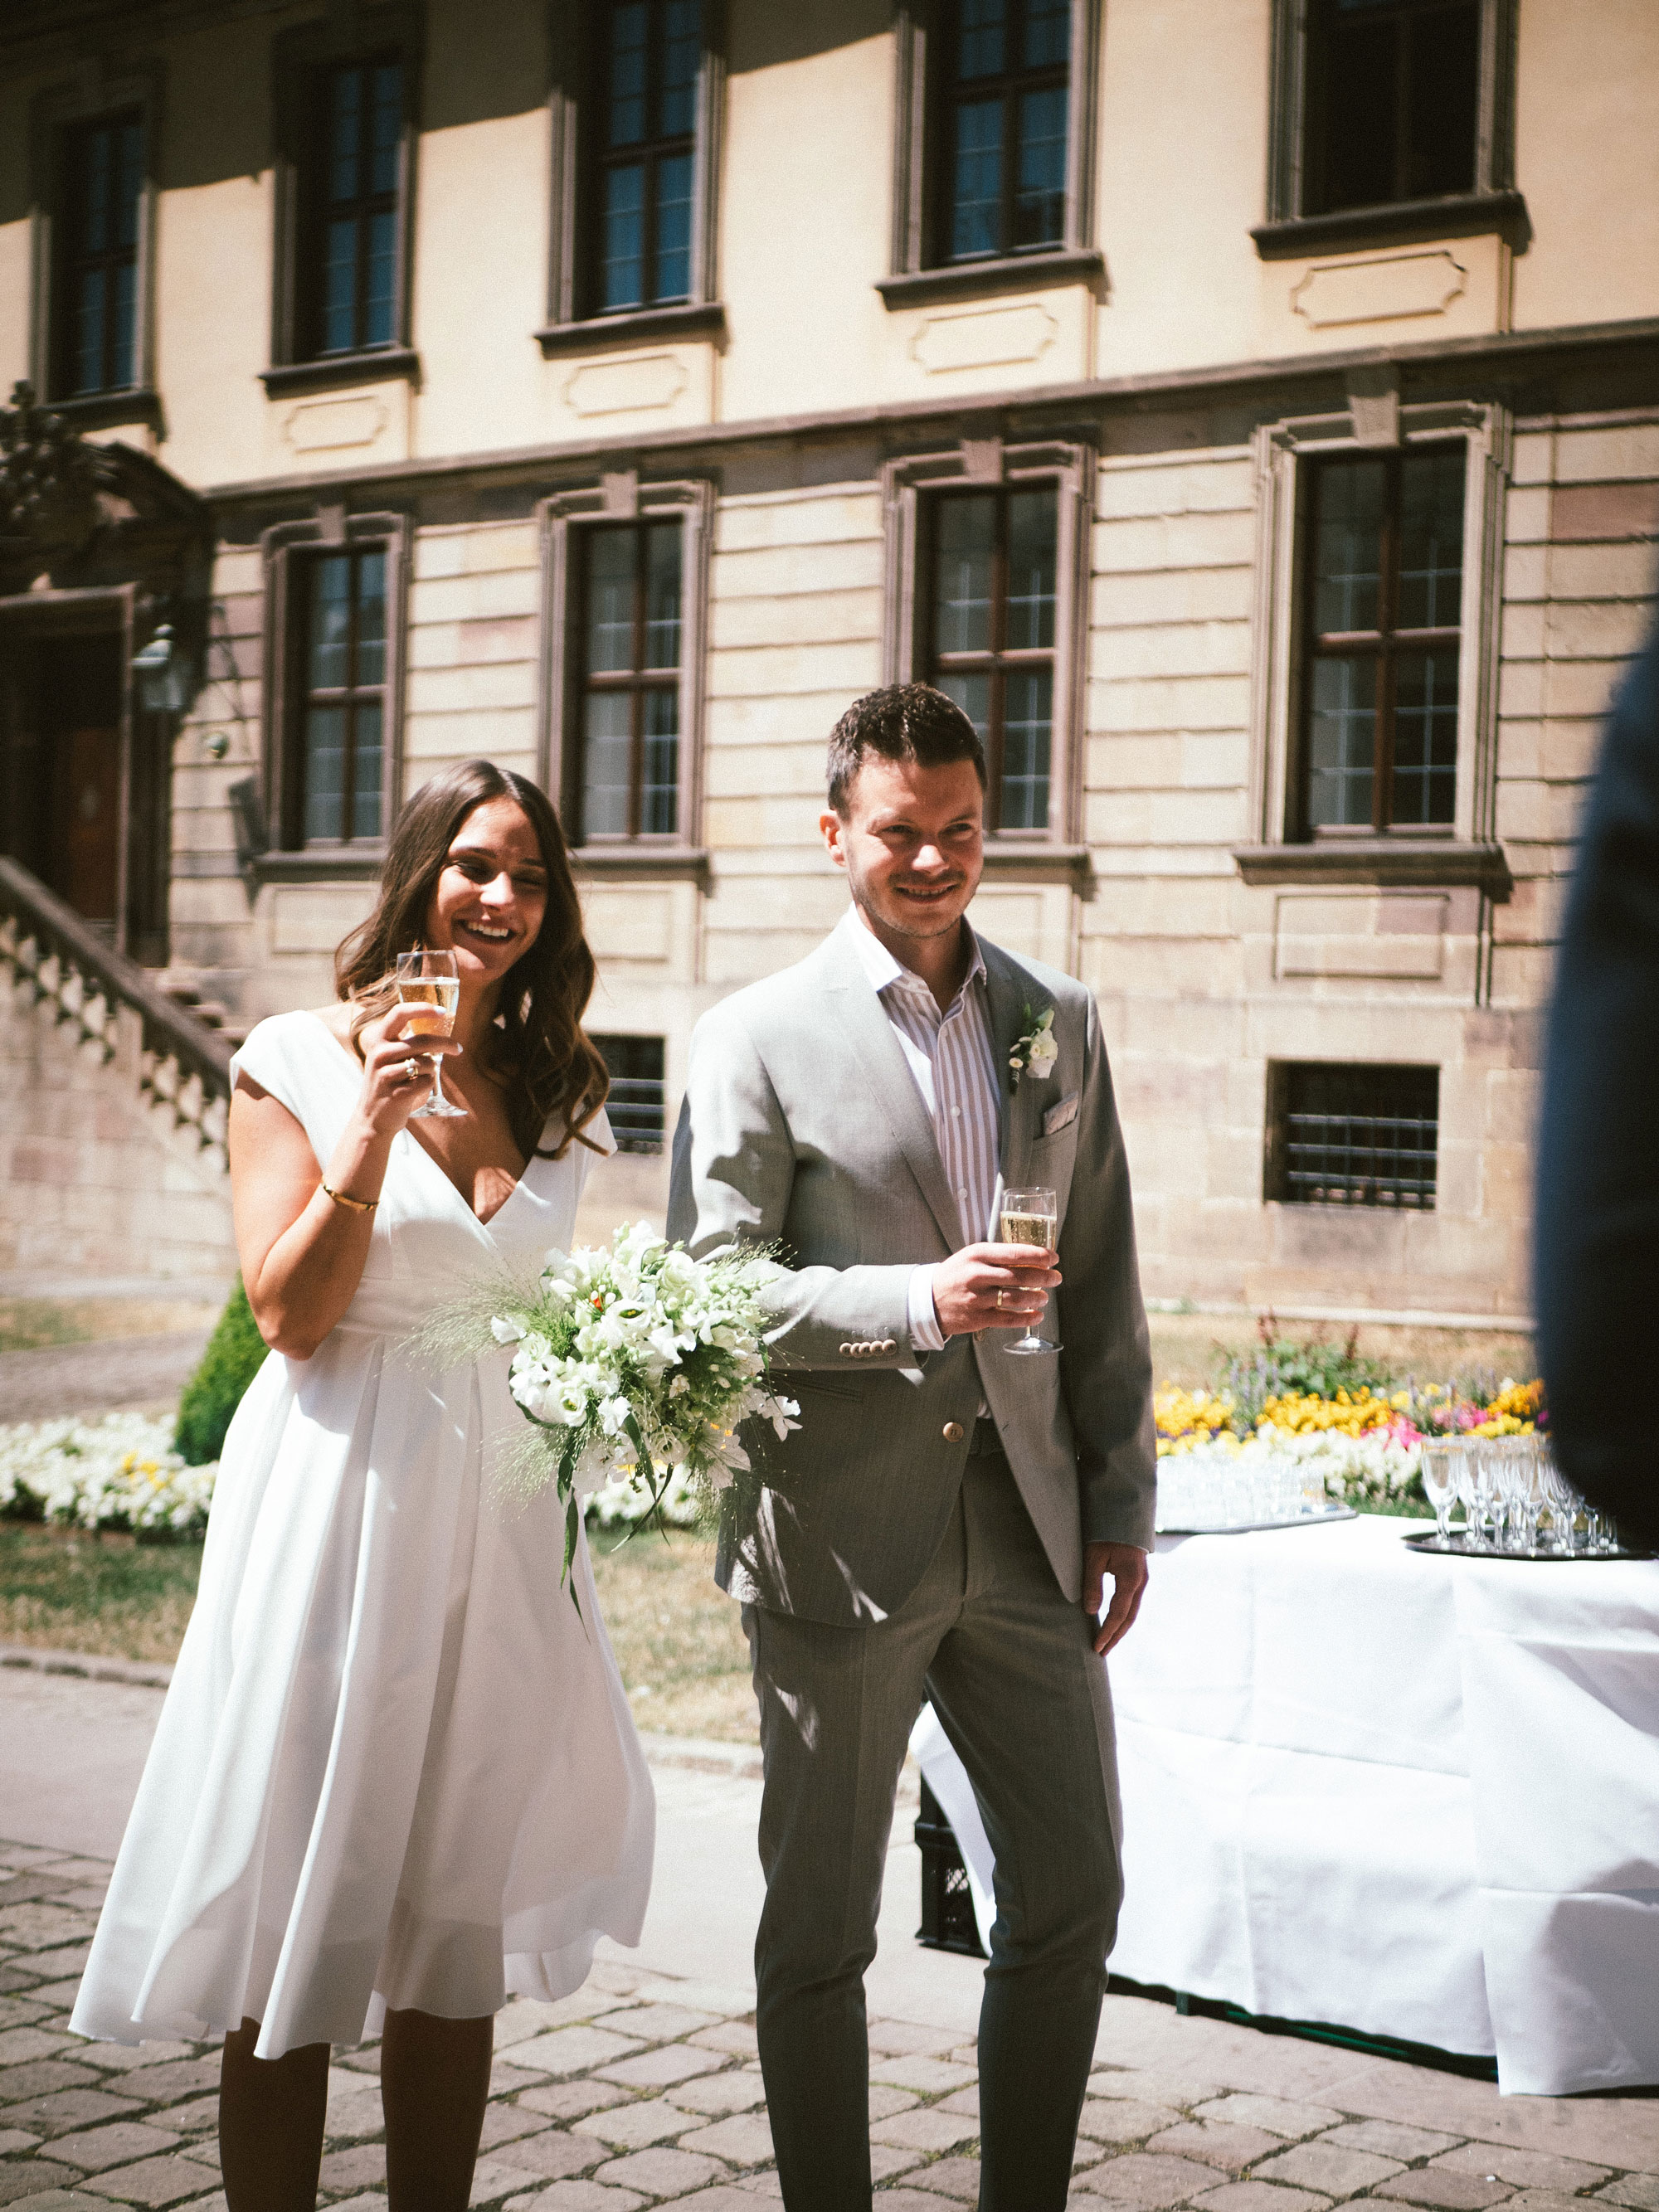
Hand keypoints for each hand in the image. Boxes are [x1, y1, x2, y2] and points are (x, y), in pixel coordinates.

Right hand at [353, 1008, 462, 1137]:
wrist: (372, 1118)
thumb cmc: (388, 1082)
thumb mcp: (388, 1057)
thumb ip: (407, 1041)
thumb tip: (438, 1024)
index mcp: (378, 1040)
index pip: (399, 1013)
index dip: (423, 1008)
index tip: (443, 1011)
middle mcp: (379, 1054)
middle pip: (423, 1040)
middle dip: (446, 1043)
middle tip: (458, 1049)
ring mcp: (386, 1074)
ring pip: (428, 1063)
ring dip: (433, 1069)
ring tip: (422, 1077)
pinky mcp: (397, 1093)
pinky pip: (427, 1081)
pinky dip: (428, 1084)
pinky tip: (416, 1089)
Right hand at [931, 1241, 1060, 1336]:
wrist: (927, 1300)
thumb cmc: (955, 1275)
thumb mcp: (971, 1256)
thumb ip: (997, 1256)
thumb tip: (1032, 1257)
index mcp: (977, 1254)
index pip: (1015, 1253)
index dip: (1039, 1256)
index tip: (1053, 1258)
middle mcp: (977, 1275)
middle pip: (1020, 1276)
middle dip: (1045, 1277)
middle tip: (1056, 1278)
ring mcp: (978, 1298)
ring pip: (1017, 1299)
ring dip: (1037, 1298)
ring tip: (1045, 1297)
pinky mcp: (978, 1318)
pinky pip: (1009, 1319)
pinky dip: (1027, 1318)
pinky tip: (1036, 1316)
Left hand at [1084, 1541, 1146, 1656]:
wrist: (1123, 1516)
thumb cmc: (1106, 1534)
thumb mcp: (1094, 1557)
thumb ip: (1092, 1584)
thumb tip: (1090, 1611)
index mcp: (1131, 1579)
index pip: (1118, 1614)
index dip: (1107, 1632)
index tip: (1097, 1646)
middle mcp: (1140, 1583)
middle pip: (1129, 1618)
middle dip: (1115, 1636)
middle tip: (1102, 1652)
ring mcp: (1141, 1581)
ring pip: (1132, 1612)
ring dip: (1120, 1629)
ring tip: (1107, 1643)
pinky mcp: (1138, 1578)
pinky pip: (1132, 1604)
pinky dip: (1122, 1617)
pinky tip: (1113, 1623)